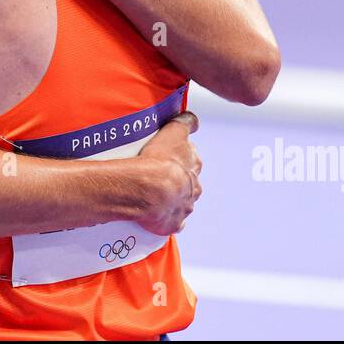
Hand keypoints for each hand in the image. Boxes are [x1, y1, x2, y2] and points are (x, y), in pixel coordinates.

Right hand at [134, 112, 201, 235]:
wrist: (149, 190)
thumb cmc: (160, 160)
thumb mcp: (173, 132)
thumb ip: (185, 123)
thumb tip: (193, 119)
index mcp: (194, 166)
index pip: (193, 159)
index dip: (182, 157)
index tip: (172, 157)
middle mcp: (193, 188)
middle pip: (188, 182)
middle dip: (179, 180)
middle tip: (160, 175)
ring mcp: (184, 207)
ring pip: (181, 202)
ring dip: (172, 199)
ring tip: (154, 194)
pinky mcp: (172, 223)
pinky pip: (171, 222)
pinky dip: (166, 219)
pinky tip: (156, 214)